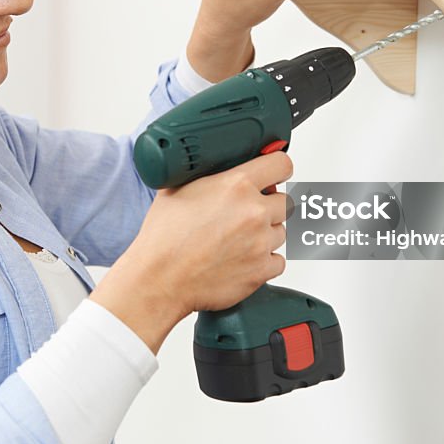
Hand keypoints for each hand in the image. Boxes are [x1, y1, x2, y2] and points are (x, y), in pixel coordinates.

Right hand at [90, 152, 292, 352]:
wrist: (159, 279)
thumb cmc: (164, 238)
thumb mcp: (177, 187)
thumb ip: (207, 173)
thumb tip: (216, 164)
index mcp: (236, 185)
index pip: (281, 164)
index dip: (278, 168)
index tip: (274, 174)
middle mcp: (254, 212)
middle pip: (284, 201)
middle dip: (268, 206)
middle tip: (245, 214)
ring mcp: (261, 242)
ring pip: (280, 232)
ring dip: (265, 234)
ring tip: (236, 240)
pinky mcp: (261, 270)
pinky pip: (277, 261)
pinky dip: (264, 261)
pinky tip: (241, 259)